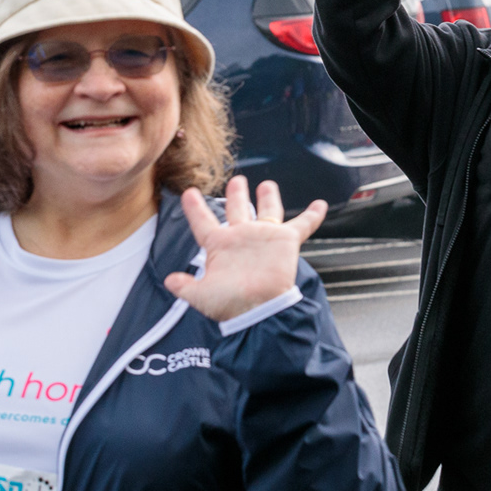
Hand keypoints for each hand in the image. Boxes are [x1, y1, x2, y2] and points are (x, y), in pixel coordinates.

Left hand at [166, 176, 324, 323]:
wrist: (258, 309)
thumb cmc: (230, 304)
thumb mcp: (202, 295)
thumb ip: (186, 287)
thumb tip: (169, 281)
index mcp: (219, 245)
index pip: (203, 221)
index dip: (195, 208)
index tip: (188, 193)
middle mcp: (241, 238)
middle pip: (238, 209)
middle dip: (237, 194)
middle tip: (237, 180)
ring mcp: (264, 238)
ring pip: (267, 211)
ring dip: (268, 197)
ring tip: (266, 184)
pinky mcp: (286, 242)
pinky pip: (302, 225)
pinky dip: (312, 216)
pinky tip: (320, 204)